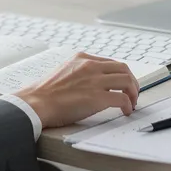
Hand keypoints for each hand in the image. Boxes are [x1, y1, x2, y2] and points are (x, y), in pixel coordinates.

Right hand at [16, 53, 138, 128]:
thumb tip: (92, 83)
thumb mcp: (65, 71)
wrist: (36, 102)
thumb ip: (80, 72)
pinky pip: (122, 99)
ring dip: (133, 93)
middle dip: (132, 82)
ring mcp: (95, 81)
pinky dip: (128, 105)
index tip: (123, 84)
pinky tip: (125, 111)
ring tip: (132, 103)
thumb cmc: (46, 93)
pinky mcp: (97, 97)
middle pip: (123, 69)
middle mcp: (91, 66)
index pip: (111, 62)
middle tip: (133, 93)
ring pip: (127, 81)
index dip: (121, 74)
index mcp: (83, 58)